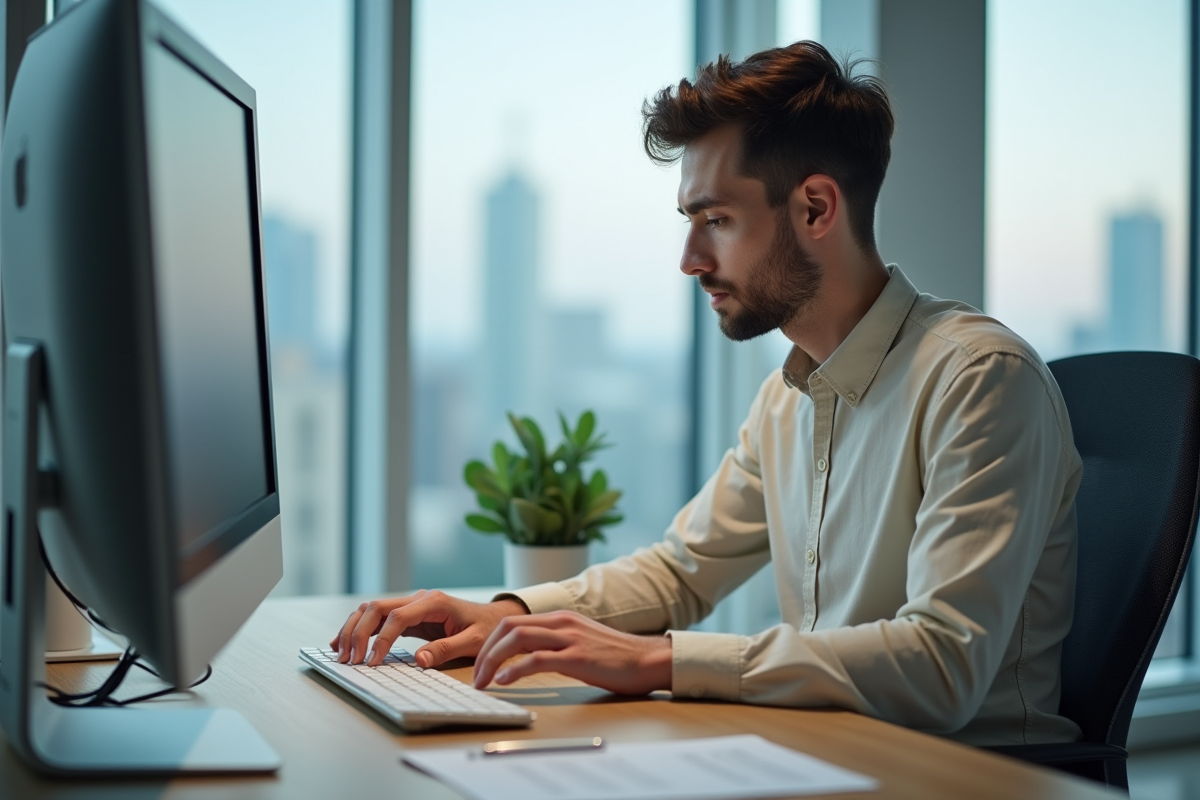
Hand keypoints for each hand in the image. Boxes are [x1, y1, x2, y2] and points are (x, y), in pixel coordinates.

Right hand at [330, 590, 527, 667]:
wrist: (494, 618)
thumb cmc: (486, 629)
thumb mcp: (474, 641)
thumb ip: (447, 649)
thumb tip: (419, 659)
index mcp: (434, 602)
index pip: (397, 617)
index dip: (381, 639)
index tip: (372, 663)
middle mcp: (418, 599)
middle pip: (376, 608)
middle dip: (358, 633)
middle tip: (348, 660)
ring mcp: (411, 605)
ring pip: (372, 609)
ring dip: (354, 628)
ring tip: (339, 652)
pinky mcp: (408, 615)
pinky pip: (378, 618)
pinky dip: (360, 628)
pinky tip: (346, 642)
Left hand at [472, 610, 671, 695]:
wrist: (647, 660)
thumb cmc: (616, 657)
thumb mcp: (580, 642)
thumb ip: (555, 643)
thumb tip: (527, 657)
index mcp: (560, 618)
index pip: (513, 622)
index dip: (490, 643)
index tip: (481, 665)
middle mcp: (561, 623)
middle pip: (508, 627)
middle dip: (485, 651)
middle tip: (476, 676)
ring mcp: (569, 638)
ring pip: (517, 639)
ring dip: (493, 661)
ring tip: (483, 681)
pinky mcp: (577, 657)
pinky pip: (537, 659)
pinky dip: (514, 669)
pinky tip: (504, 681)